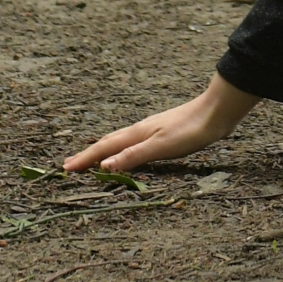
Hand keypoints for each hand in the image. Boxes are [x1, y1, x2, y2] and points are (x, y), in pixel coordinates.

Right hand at [63, 73, 262, 172]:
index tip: (66, 168)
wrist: (216, 113)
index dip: (85, 159)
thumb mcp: (161, 147)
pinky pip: (131, 142)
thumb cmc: (191, 130)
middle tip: (71, 165)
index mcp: (136, 134)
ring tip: (91, 160)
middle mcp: (140, 130)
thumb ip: (133, 157)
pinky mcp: (161, 133)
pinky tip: (126, 152)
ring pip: (119, 141)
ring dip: (102, 152)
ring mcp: (150, 130)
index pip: (104, 148)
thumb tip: (104, 166)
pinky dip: (119, 149)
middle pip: (108, 143)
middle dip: (88, 155)